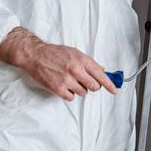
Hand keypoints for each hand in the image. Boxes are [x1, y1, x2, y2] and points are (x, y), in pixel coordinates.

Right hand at [0, 27, 118, 99]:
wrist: (36, 55)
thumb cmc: (54, 53)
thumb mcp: (75, 52)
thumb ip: (89, 62)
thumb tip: (102, 71)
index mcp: (82, 60)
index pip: (101, 75)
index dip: (109, 84)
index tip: (114, 90)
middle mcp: (76, 70)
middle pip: (94, 87)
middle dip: (91, 85)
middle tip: (84, 81)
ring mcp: (67, 80)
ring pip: (83, 93)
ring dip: (79, 89)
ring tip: (70, 80)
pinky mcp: (58, 89)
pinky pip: (71, 97)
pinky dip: (69, 94)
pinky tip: (64, 86)